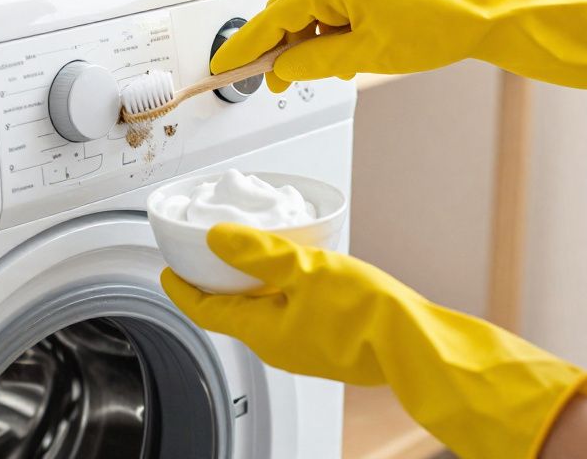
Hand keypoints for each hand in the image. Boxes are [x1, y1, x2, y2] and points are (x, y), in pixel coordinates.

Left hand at [162, 223, 586, 458]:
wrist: (419, 345)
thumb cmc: (368, 315)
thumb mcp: (306, 269)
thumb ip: (258, 252)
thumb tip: (217, 239)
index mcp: (263, 331)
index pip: (206, 309)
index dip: (182, 288)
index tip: (167, 271)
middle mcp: (279, 346)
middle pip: (231, 310)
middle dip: (213, 283)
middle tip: (202, 255)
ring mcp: (303, 347)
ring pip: (262, 311)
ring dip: (248, 285)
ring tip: (245, 255)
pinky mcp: (327, 342)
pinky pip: (290, 313)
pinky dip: (279, 291)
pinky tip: (295, 272)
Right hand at [210, 0, 586, 93]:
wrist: (480, 14)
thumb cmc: (433, 26)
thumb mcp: (363, 54)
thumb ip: (312, 63)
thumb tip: (280, 69)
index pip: (270, 18)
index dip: (243, 47)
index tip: (221, 66)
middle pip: (283, 14)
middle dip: (274, 50)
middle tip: (268, 83)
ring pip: (305, 14)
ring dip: (303, 46)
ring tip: (315, 74)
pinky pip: (326, 10)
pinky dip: (322, 35)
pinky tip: (335, 57)